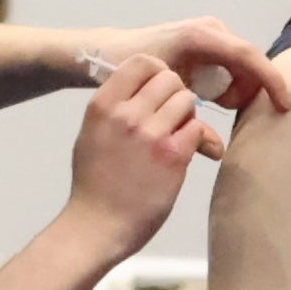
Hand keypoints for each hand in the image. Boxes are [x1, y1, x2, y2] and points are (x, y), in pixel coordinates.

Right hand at [65, 55, 204, 248]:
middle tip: (173, 117)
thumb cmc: (94, 186)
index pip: (141, 61)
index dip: (158, 72)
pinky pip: (198, 128)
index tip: (159, 91)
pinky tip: (189, 152)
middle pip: (169, 78)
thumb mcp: (91, 135)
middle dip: (176, 94)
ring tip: (178, 136)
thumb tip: (142, 92)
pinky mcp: (172, 156)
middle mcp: (125, 114)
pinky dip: (199, 138)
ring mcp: (149, 134)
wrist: (97, 227)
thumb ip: (114, 109)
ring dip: (188, 116)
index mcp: (102, 105)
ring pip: (187, 100)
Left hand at [101, 18, 290, 145]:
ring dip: (237, 88)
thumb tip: (218, 151)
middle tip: (228, 110)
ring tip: (214, 103)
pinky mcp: (210, 39)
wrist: (111, 52)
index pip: (247, 56)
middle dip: (248, 90)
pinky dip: (229, 83)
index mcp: (201, 37)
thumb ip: (191, 127)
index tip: (285, 105)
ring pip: (243, 66)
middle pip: (249, 63)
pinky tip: (211, 96)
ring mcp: (212, 32)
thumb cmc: (131, 73)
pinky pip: (233, 64)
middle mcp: (211, 29)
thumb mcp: (161, 102)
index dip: (270, 80)